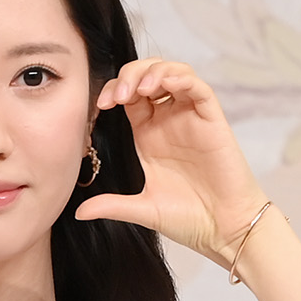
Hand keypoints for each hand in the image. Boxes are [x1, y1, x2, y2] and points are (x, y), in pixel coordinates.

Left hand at [76, 58, 266, 264]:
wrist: (222, 229)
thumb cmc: (189, 219)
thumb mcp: (142, 209)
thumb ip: (111, 205)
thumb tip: (77, 212)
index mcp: (149, 135)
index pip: (128, 96)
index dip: (112, 91)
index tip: (100, 105)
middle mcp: (169, 120)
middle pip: (148, 76)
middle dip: (129, 76)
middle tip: (116, 95)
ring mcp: (191, 117)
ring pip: (173, 72)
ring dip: (153, 71)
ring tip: (138, 88)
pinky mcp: (212, 119)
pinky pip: (197, 86)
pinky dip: (180, 77)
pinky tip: (163, 85)